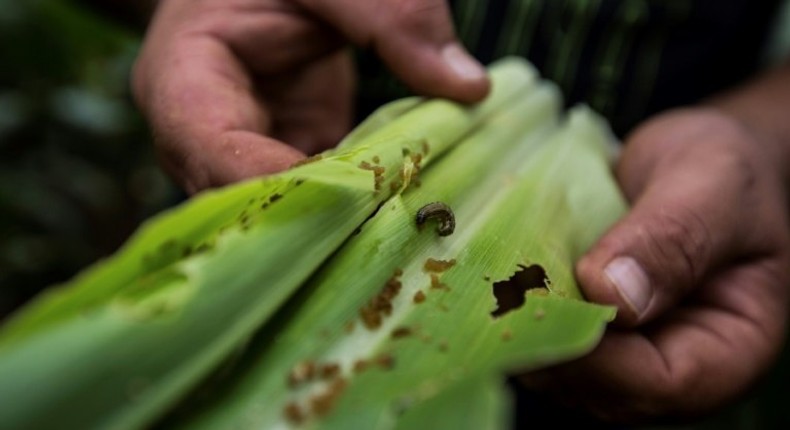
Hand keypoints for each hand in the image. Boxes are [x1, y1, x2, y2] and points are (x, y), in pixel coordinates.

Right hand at [132, 0, 488, 192]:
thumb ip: (388, 15)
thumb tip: (468, 87)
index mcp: (182, 82)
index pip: (209, 149)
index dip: (273, 182)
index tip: (353, 193)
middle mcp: (200, 140)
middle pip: (243, 204)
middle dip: (315, 221)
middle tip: (392, 227)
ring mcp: (244, 161)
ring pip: (282, 218)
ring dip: (343, 225)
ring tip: (406, 230)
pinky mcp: (286, 166)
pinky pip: (317, 203)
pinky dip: (360, 209)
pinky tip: (406, 214)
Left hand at [524, 108, 789, 421]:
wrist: (699, 159)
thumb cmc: (723, 169)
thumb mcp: (713, 183)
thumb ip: (673, 237)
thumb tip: (612, 294)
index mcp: (732, 346)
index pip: (666, 384)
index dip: (600, 358)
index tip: (547, 304)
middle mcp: (678, 363)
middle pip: (605, 389)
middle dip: (549, 347)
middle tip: (502, 291)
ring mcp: (629, 352)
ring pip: (565, 372)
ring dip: (523, 331)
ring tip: (495, 280)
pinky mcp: (591, 329)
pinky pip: (550, 339)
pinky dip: (520, 313)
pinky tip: (498, 277)